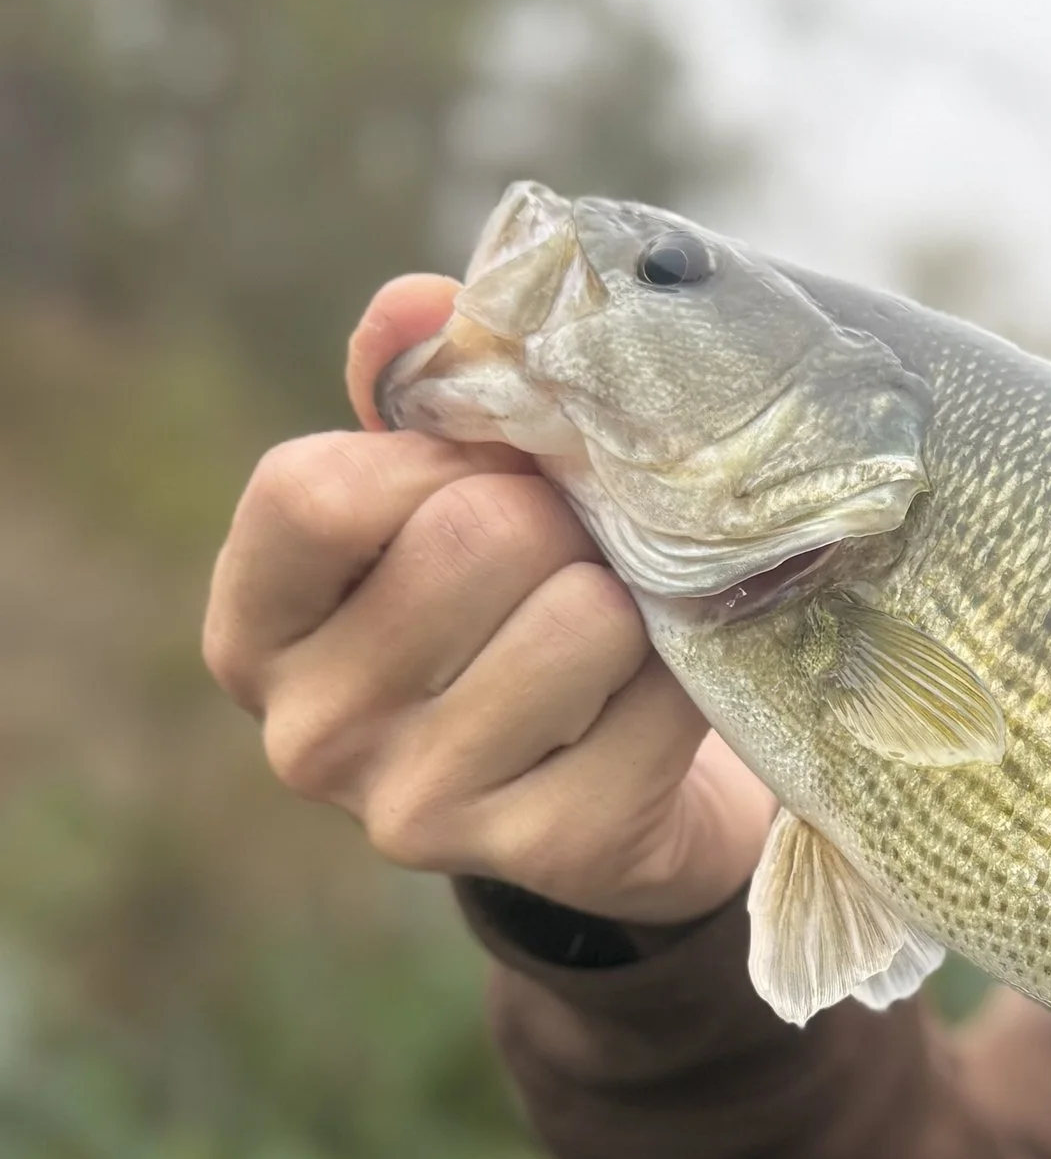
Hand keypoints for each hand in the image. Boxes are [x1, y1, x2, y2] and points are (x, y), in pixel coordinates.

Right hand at [203, 274, 773, 922]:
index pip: (315, 490)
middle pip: (473, 537)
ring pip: (580, 617)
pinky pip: (659, 700)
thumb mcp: (448, 491)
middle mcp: (310, 735)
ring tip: (619, 622)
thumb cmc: (515, 605)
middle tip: (582, 544)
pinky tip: (657, 694)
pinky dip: (685, 676)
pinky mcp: (548, 854)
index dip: (434, 450)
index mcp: (257, 629)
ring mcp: (420, 810)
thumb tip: (421, 304)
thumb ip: (422, 392)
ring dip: (630, 596)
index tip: (488, 465)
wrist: (626, 790)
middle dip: (559, 516)